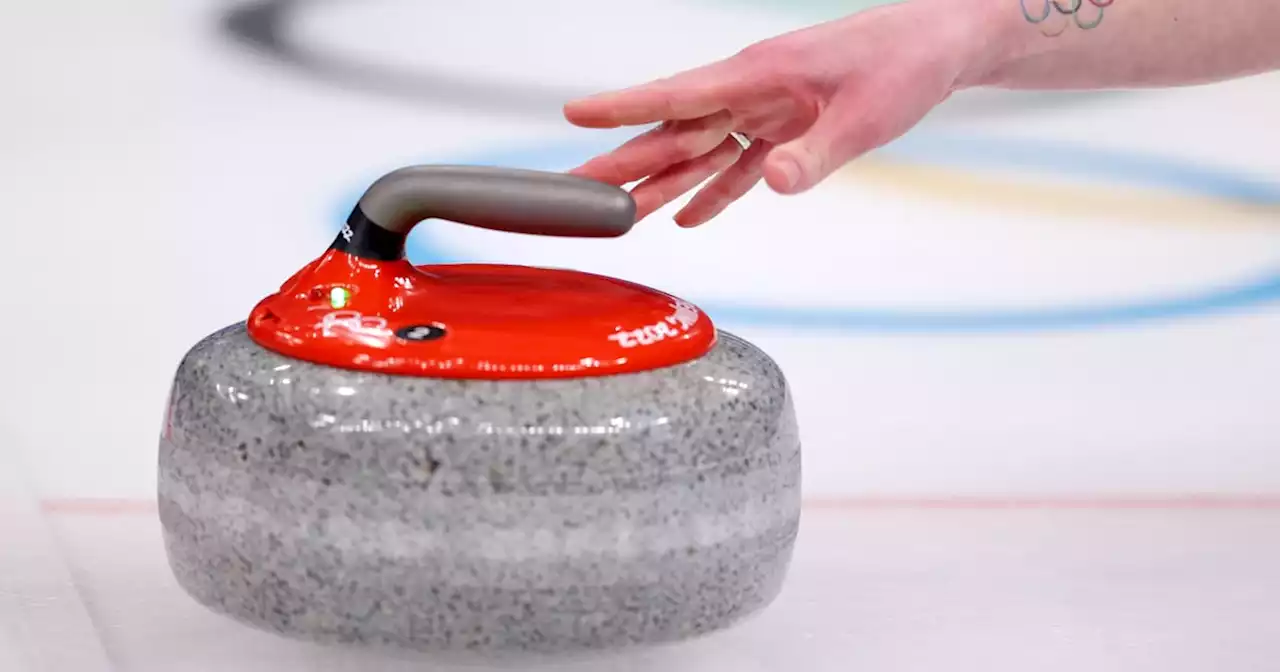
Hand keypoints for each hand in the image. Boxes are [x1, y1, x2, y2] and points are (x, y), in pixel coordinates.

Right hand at [562, 0, 996, 226]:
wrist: (937, 47)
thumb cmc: (902, 65)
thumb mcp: (864, 115)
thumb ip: (814, 153)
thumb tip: (772, 183)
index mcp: (758, 75)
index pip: (676, 94)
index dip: (623, 107)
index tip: (575, 114)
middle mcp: (750, 91)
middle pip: (675, 131)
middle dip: (625, 160)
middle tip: (579, 188)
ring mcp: (764, 110)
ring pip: (700, 151)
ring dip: (662, 182)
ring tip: (621, 214)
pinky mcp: (784, 128)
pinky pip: (738, 164)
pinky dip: (716, 191)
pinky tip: (689, 216)